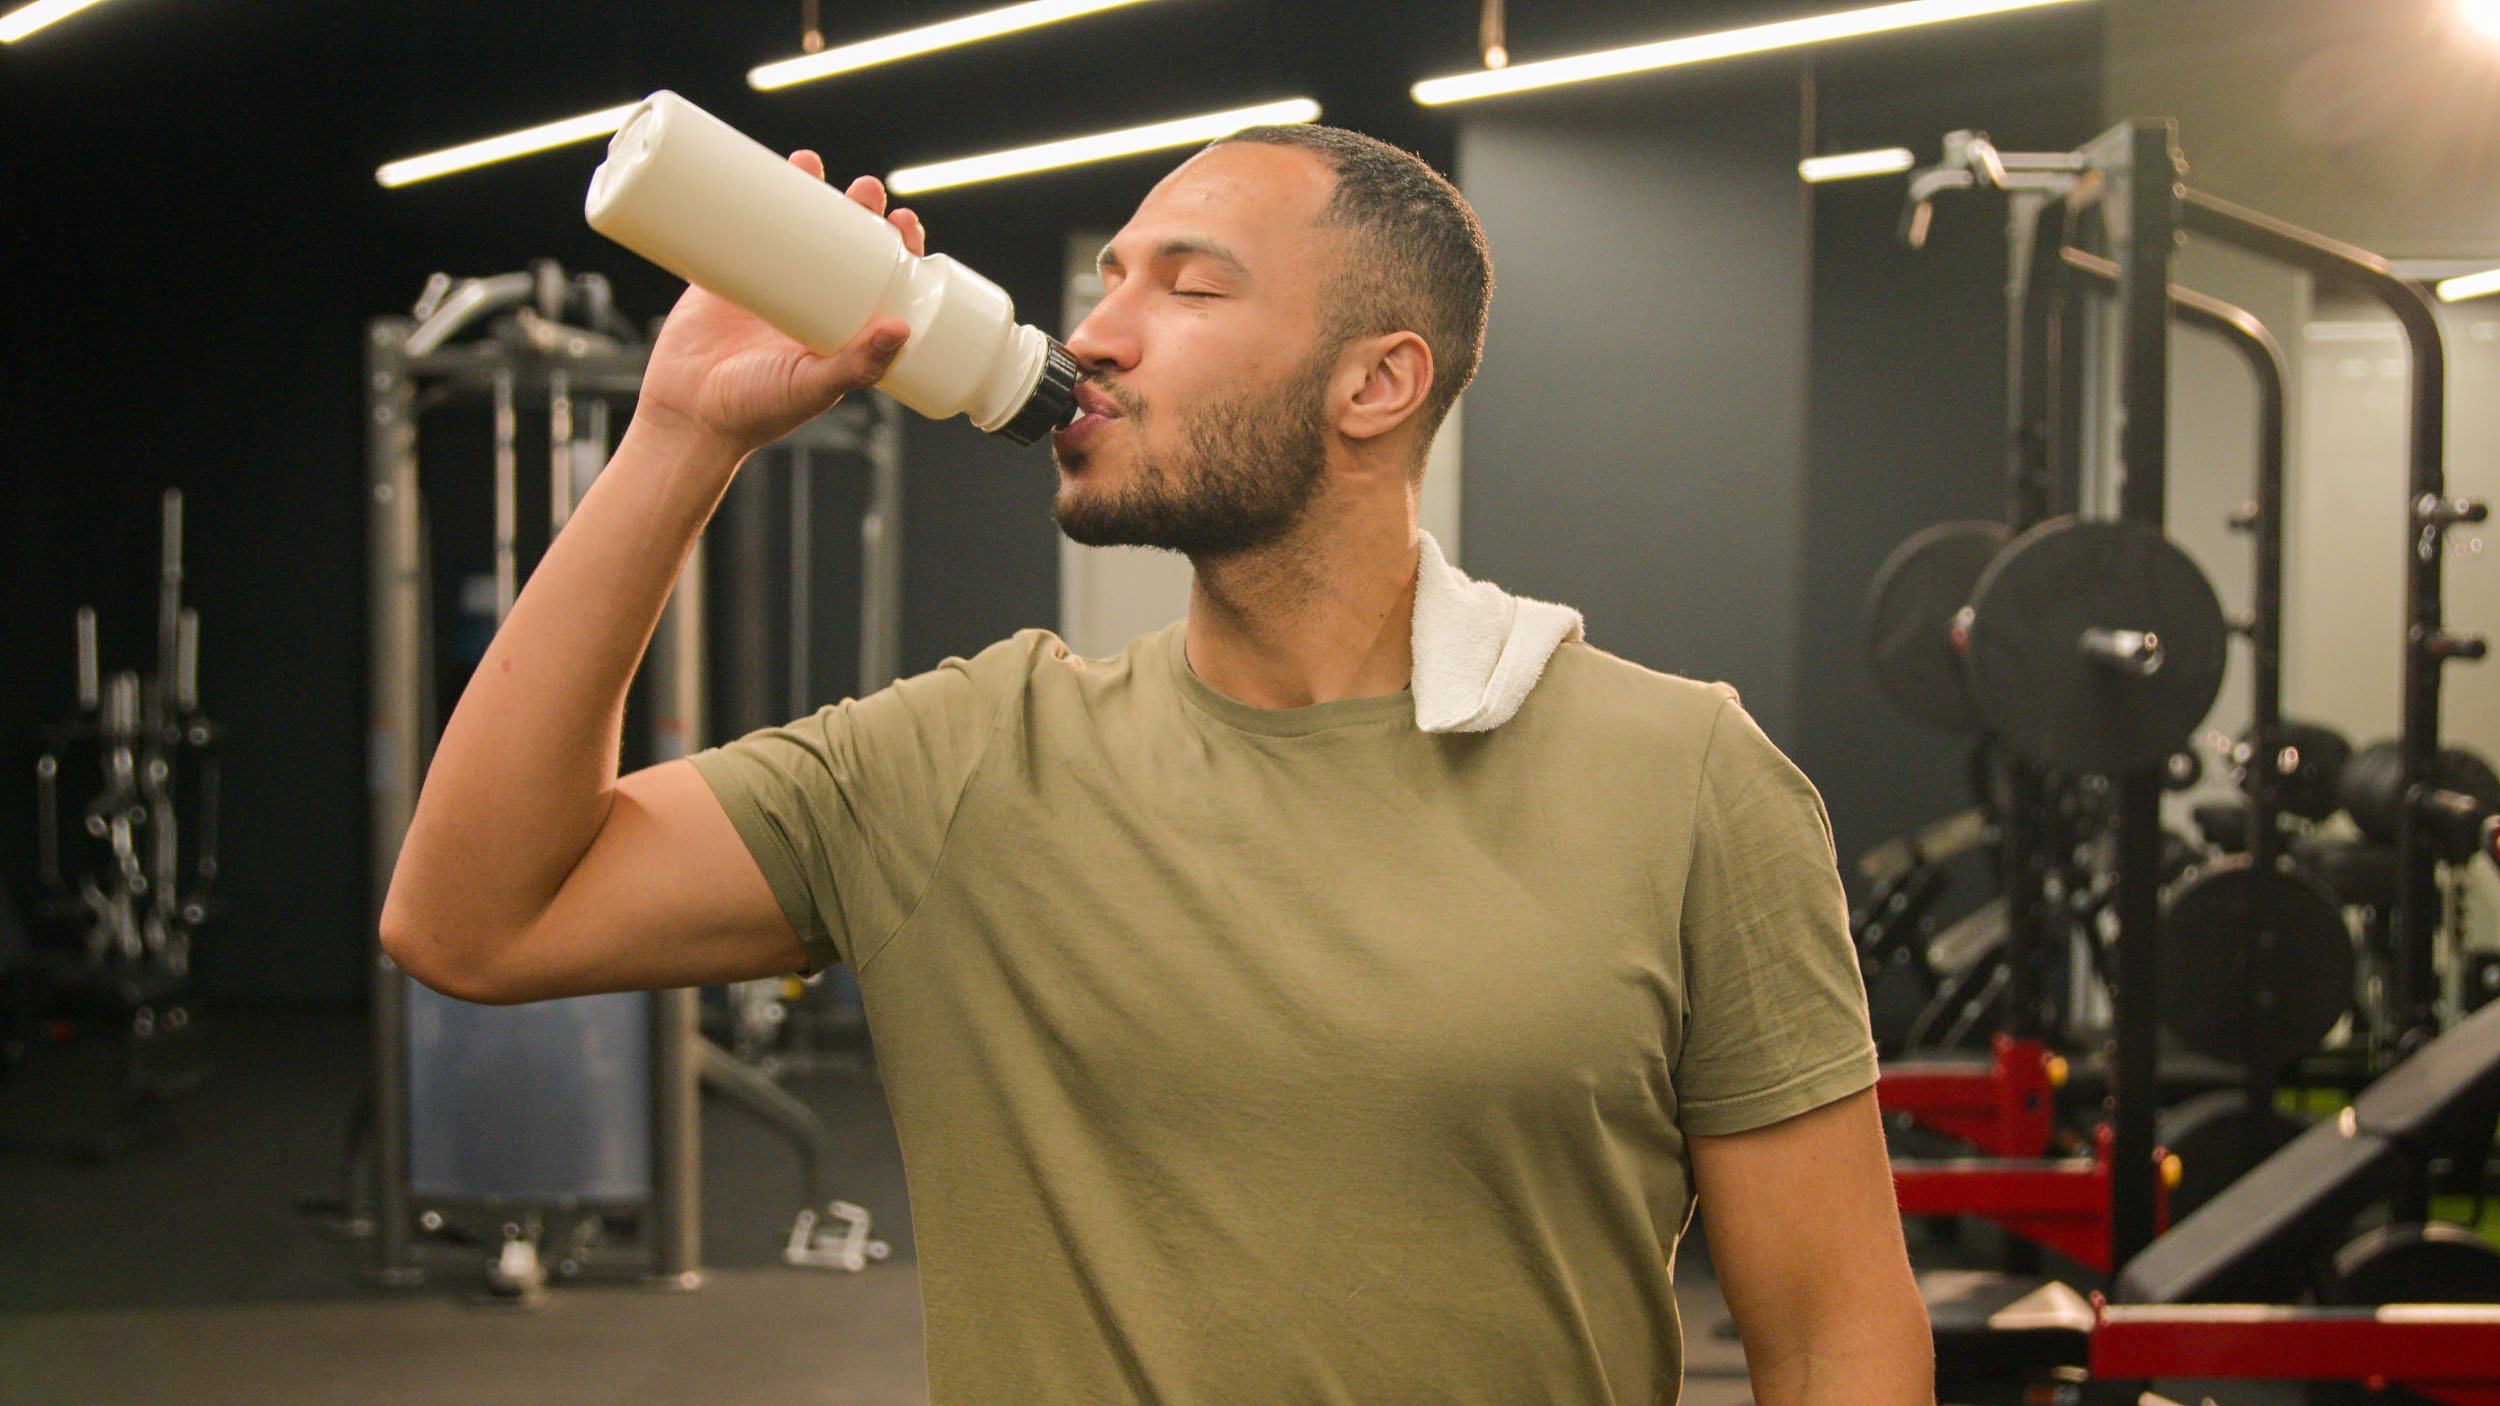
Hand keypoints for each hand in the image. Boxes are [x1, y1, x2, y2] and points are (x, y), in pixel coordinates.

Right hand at [633, 154, 928, 458]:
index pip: (882, 279)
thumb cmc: (755, 413)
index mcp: (841, 328)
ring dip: (807, 193)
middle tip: (865, 190)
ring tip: (812, 164)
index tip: (904, 223)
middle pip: (842, 243)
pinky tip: (758, 169)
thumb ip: (855, 365)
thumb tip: (901, 330)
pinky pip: (738, 230)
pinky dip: (746, 200)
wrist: (686, 417)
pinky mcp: (721, 276)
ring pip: (794, 229)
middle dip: (858, 211)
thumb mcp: (813, 389)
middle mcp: (809, 303)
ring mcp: (766, 286)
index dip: (897, 249)